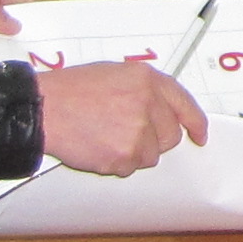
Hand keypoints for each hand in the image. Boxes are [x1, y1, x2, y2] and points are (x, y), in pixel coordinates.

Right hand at [32, 58, 207, 175]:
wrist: (43, 109)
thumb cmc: (70, 91)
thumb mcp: (113, 74)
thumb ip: (142, 90)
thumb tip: (160, 109)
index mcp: (147, 79)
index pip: (184, 103)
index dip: (195, 122)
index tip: (199, 133)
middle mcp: (147, 103)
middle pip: (170, 136)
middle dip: (153, 140)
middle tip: (125, 133)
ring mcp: (137, 131)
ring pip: (150, 155)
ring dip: (131, 152)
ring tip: (104, 134)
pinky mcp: (124, 155)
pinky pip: (130, 167)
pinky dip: (115, 162)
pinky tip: (97, 145)